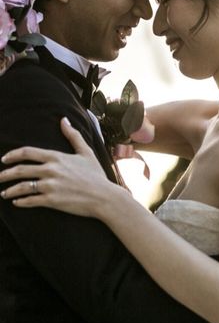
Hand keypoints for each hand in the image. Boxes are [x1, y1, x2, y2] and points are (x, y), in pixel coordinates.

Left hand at [0, 117, 116, 216]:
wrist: (104, 196)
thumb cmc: (96, 175)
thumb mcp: (86, 152)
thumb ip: (73, 136)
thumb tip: (64, 120)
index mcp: (57, 157)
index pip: (28, 152)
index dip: (12, 155)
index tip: (4, 159)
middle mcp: (51, 170)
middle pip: (20, 169)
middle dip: (5, 174)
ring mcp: (50, 185)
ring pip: (21, 186)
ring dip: (9, 190)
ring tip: (4, 193)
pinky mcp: (51, 200)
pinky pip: (29, 200)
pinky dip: (20, 202)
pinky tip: (17, 202)